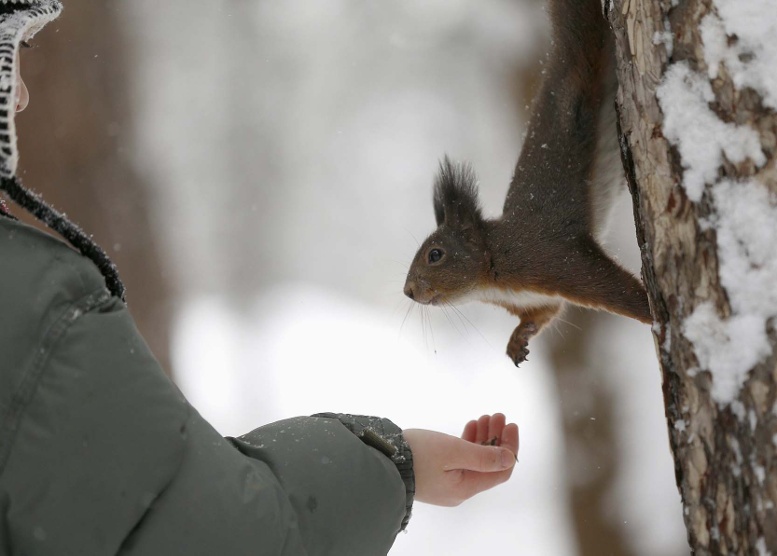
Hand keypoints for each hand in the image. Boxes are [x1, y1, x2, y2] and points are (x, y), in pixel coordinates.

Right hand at [403, 413, 518, 506]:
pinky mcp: (436, 474)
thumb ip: (483, 456)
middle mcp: (459, 489)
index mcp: (466, 488)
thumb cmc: (417, 455)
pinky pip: (460, 459)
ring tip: (484, 417)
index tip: (510, 424)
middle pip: (488, 464)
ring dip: (482, 438)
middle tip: (497, 415)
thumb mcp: (453, 451)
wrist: (381, 461)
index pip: (500, 471)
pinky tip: (470, 426)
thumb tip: (509, 458)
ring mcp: (447, 482)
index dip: (509, 447)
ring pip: (474, 459)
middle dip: (496, 438)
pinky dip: (468, 442)